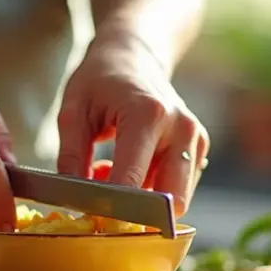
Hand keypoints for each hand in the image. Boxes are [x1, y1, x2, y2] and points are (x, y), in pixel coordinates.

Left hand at [56, 31, 209, 216]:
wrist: (134, 55)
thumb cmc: (99, 80)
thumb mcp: (73, 112)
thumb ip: (71, 157)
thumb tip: (75, 199)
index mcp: (148, 115)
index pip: (132, 182)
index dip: (110, 206)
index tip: (90, 214)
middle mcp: (181, 128)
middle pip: (169, 200)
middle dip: (137, 211)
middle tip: (104, 196)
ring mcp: (196, 139)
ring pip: (176, 198)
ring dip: (144, 198)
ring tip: (114, 170)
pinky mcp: (200, 148)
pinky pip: (179, 187)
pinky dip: (154, 188)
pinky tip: (132, 166)